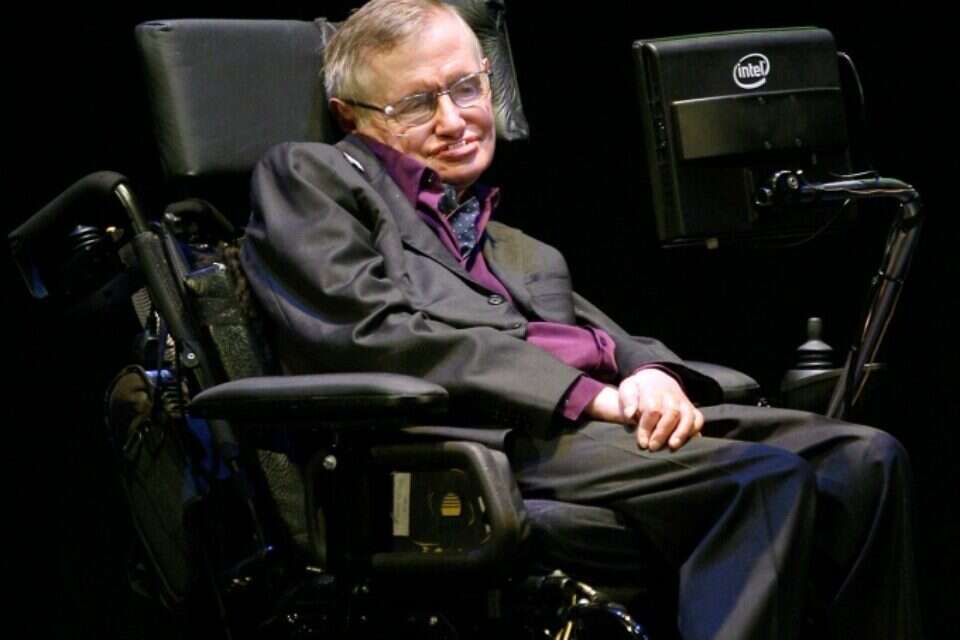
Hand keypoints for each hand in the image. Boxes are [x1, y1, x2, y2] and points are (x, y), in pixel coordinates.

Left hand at [586, 369, 703, 450]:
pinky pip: (698, 419)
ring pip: (688, 416)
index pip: (652, 409)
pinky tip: (686, 442)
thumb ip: (627, 401)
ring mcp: (683, 401)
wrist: (655, 380)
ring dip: (681, 433)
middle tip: (653, 447)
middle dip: (662, 433)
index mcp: (653, 388)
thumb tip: (629, 414)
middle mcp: (671, 394)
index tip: (642, 442)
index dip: (647, 427)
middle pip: (671, 413)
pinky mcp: (691, 408)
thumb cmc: (639, 390)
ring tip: (672, 447)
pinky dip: (694, 430)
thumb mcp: (627, 389)